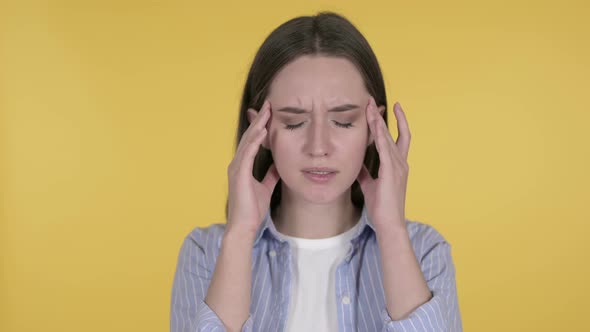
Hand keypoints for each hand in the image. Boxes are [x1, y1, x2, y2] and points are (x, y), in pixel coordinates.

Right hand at [226, 100, 280, 235]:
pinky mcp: (239, 174)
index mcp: (243, 166)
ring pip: (248, 142)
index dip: (260, 127)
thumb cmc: (252, 210)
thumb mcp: (266, 188)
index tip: (269, 113)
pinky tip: (262, 131)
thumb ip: (270, 175)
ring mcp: (237, 168)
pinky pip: (247, 154)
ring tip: (267, 112)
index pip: (252, 141)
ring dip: (258, 126)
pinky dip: (254, 142)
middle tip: (269, 104)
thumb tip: (278, 164)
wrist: (244, 227)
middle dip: (259, 120)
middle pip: (249, 137)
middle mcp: (238, 164)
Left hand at [357, 97, 410, 230]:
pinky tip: (374, 124)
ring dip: (378, 121)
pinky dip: (379, 135)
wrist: (389, 223)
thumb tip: (355, 163)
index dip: (389, 123)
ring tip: (370, 107)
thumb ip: (364, 172)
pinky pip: (385, 148)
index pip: (395, 138)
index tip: (381, 110)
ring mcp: (397, 166)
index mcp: (397, 166)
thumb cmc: (381, 207)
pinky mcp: (391, 172)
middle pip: (393, 132)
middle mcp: (400, 163)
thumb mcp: (369, 185)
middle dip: (382, 116)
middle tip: (372, 101)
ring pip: (388, 137)